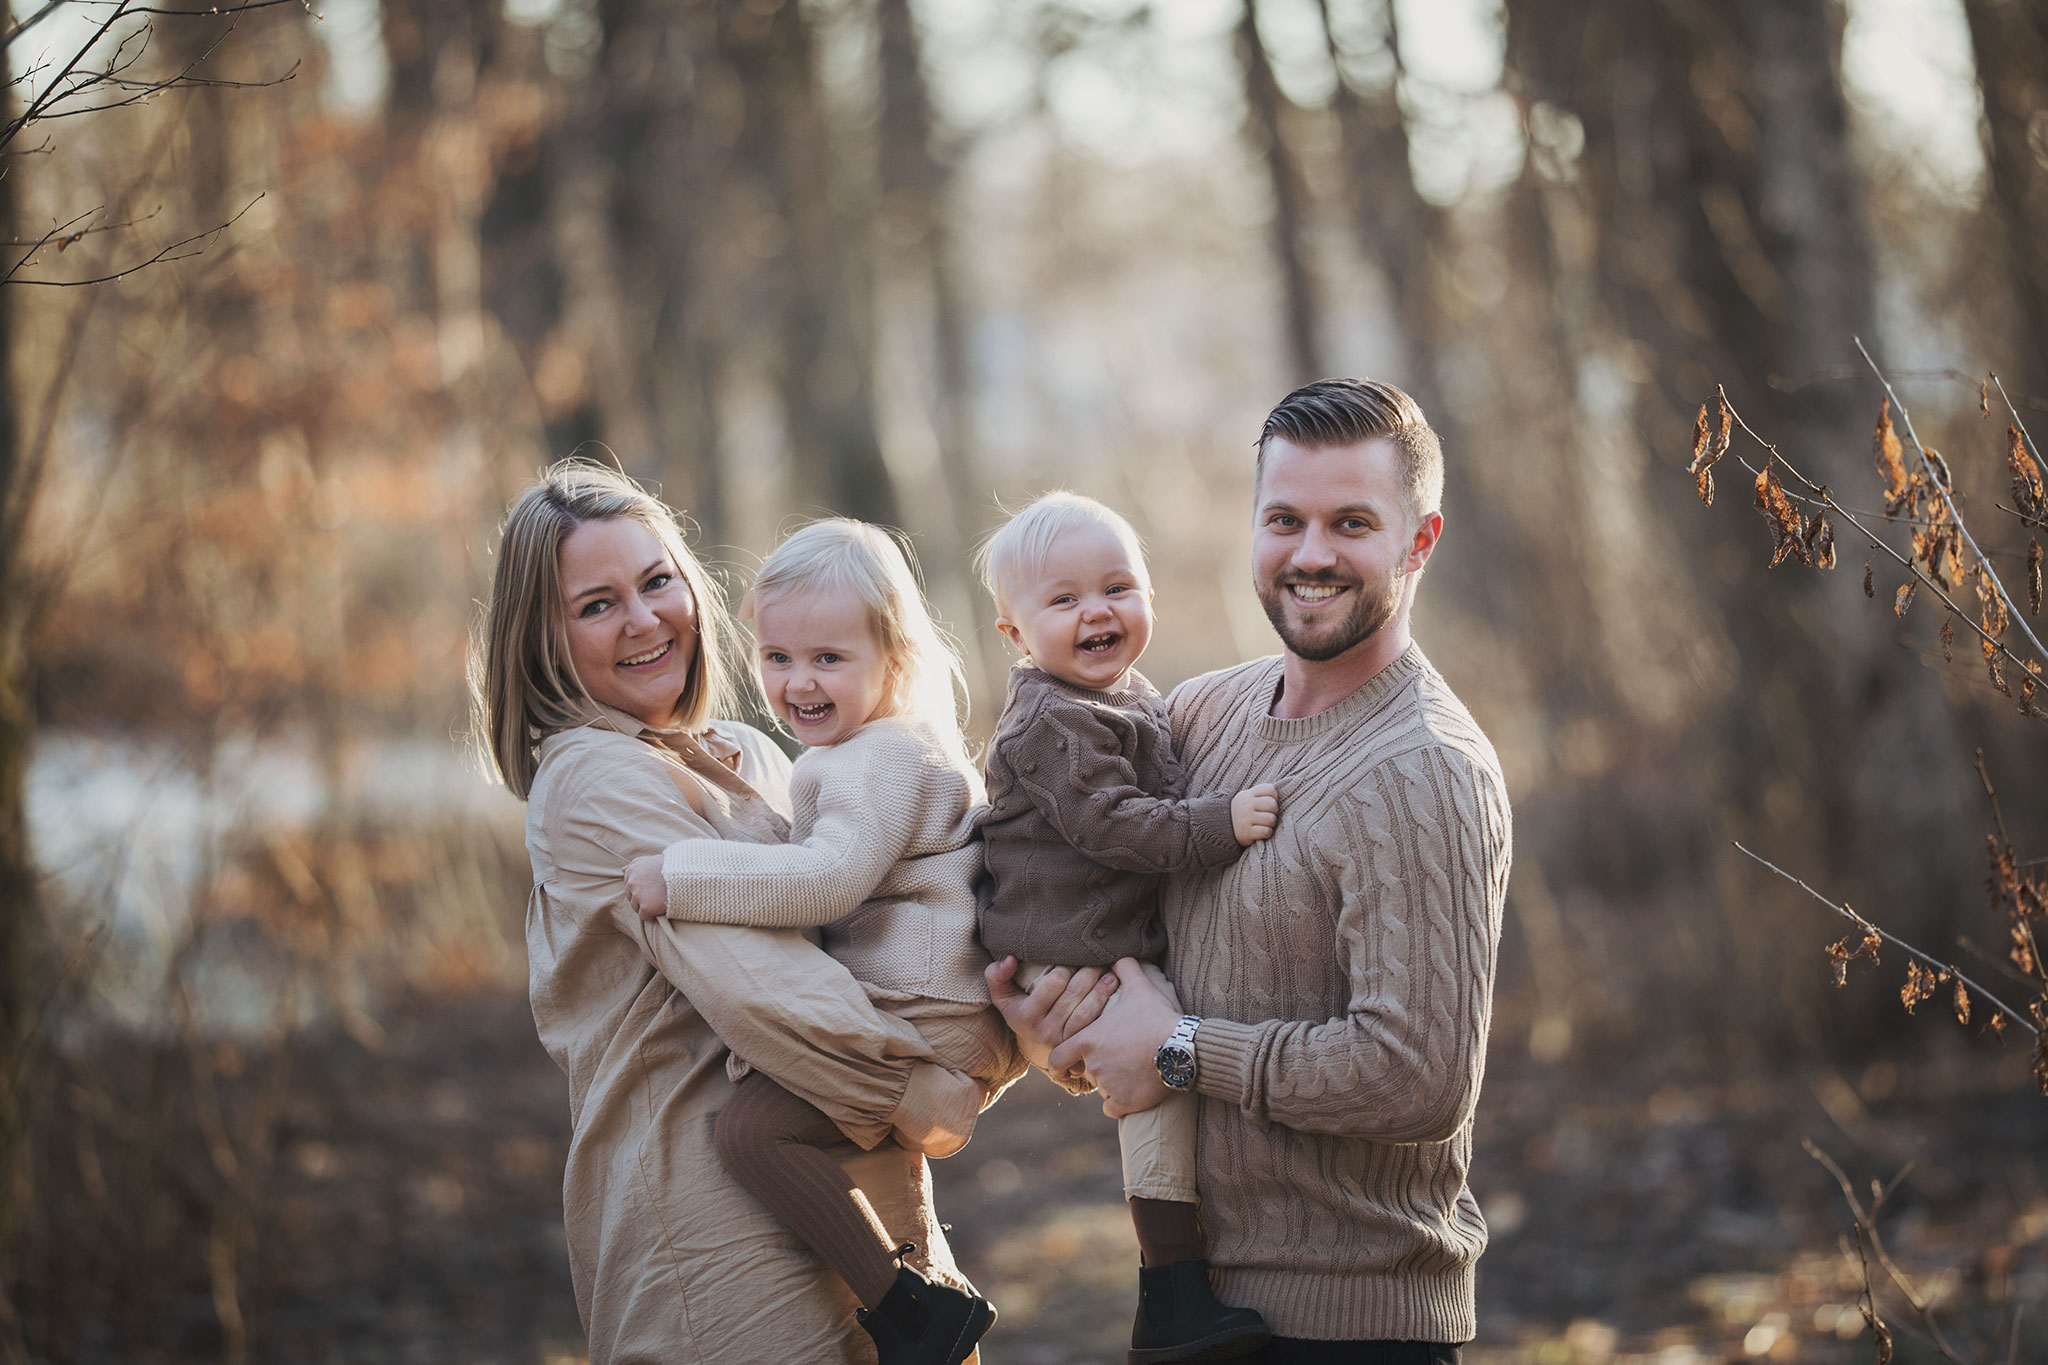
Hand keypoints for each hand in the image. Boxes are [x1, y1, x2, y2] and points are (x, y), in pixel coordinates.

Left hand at [624, 854, 666, 919]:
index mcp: (632, 870)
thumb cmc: (671, 867)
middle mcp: (632, 882)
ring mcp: (638, 895)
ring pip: (636, 907)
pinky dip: (652, 915)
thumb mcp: (652, 860)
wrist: (686, 876)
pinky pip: (644, 916)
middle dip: (642, 897)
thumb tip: (623, 869)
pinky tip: (661, 907)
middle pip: (631, 897)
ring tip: (660, 899)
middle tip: (657, 893)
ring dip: (646, 906)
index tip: (652, 886)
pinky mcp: (646, 907)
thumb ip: (637, 863)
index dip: (642, 887)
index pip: (629, 884)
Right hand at [985, 956, 1118, 1079]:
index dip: (1067, 966)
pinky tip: (1113, 988)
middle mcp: (1045, 1030)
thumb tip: (1010, 959)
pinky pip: (1095, 1022)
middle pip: (1074, 993)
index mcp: (1027, 1015)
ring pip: (1088, 1008)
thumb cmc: (1021, 1012)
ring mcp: (1064, 1041)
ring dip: (1102, 987)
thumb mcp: (1003, 997)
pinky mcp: (1079, 1046)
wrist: (1035, 1048)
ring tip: (1111, 972)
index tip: (1074, 956)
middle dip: (1089, 972)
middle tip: (1099, 959)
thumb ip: (996, 975)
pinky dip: (1106, 1003)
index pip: (1054, 982)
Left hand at [1049, 957, 1177, 1118]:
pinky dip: (1119, 1103)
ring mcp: (1108, 1086)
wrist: (1182, 1048)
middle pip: (1085, 1072)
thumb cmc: (1157, 1017)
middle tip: (1114, 1062)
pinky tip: (1131, 1092)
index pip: (1057, 1057)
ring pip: (1101, 1090)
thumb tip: (1118, 955)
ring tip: (1130, 1072)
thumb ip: (1124, 969)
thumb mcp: (1139, 987)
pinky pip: (1113, 1108)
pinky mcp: (1124, 1102)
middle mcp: (1093, 1066)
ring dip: (1110, 1084)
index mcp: (1088, 1041)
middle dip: (1095, 1069)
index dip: (1061, 1061)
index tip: (1066, 1064)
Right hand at [1231, 784, 1278, 844]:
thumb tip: (1284, 792)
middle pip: (1272, 804)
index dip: (1274, 797)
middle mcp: (1245, 805)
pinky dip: (1267, 833)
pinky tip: (1261, 831)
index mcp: (1247, 794)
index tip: (1268, 803)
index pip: (1270, 789)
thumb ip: (1261, 794)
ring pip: (1271, 819)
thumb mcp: (1248, 798)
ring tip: (1265, 823)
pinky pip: (1266, 831)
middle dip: (1274, 811)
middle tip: (1268, 814)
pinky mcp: (1246, 833)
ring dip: (1271, 823)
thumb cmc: (1244, 811)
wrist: (1223, 827)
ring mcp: (1245, 819)